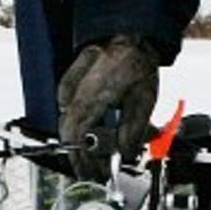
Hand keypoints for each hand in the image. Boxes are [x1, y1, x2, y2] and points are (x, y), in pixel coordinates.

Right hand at [57, 36, 160, 164]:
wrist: (129, 34)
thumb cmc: (136, 62)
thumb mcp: (143, 101)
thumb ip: (132, 131)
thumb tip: (124, 155)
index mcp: (91, 98)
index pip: (75, 137)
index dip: (81, 160)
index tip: (91, 175)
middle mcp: (75, 93)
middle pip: (69, 133)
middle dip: (81, 155)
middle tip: (95, 169)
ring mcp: (70, 86)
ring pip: (68, 122)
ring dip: (81, 141)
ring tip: (97, 154)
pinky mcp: (71, 81)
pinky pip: (67, 107)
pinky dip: (77, 123)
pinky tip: (90, 130)